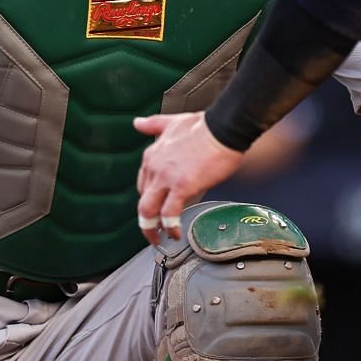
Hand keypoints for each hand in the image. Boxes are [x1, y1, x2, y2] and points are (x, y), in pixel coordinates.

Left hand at [134, 111, 244, 245]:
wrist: (222, 128)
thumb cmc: (205, 126)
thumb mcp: (171, 122)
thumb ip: (153, 124)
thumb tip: (138, 123)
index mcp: (152, 154)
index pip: (143, 182)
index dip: (148, 197)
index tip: (155, 206)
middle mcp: (154, 167)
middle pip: (143, 200)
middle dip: (146, 218)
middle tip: (153, 229)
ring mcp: (166, 178)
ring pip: (148, 210)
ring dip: (150, 228)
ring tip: (158, 238)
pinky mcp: (181, 187)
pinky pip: (169, 214)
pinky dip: (170, 227)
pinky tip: (175, 233)